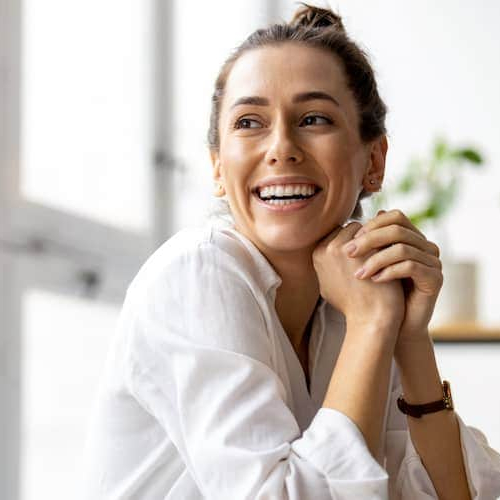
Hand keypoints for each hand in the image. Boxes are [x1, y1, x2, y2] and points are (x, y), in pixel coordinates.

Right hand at [312, 221, 404, 336]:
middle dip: (366, 238)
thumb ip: (328, 263)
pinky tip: (396, 256)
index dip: (354, 243)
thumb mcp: (329, 284)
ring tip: (387, 255)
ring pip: (368, 229)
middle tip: (378, 253)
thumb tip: (331, 248)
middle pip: (352, 228)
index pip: (338, 233)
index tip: (366, 256)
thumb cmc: (352, 305)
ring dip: (378, 239)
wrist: (370, 319)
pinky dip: (389, 243)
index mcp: (318, 254)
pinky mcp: (369, 249)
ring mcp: (348, 247)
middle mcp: (329, 248)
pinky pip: (382, 235)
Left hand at [346, 209, 442, 341]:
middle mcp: (426, 246)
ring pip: (403, 248)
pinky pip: (411, 267)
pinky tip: (374, 281)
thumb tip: (351, 224)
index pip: (395, 217)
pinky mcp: (435, 279)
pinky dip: (389, 272)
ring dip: (376, 260)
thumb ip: (365, 245)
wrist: (396, 326)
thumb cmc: (379, 294)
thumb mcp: (370, 265)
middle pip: (398, 229)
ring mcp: (433, 262)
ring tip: (358, 274)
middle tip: (348, 253)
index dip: (372, 225)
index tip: (351, 240)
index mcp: (412, 239)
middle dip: (369, 240)